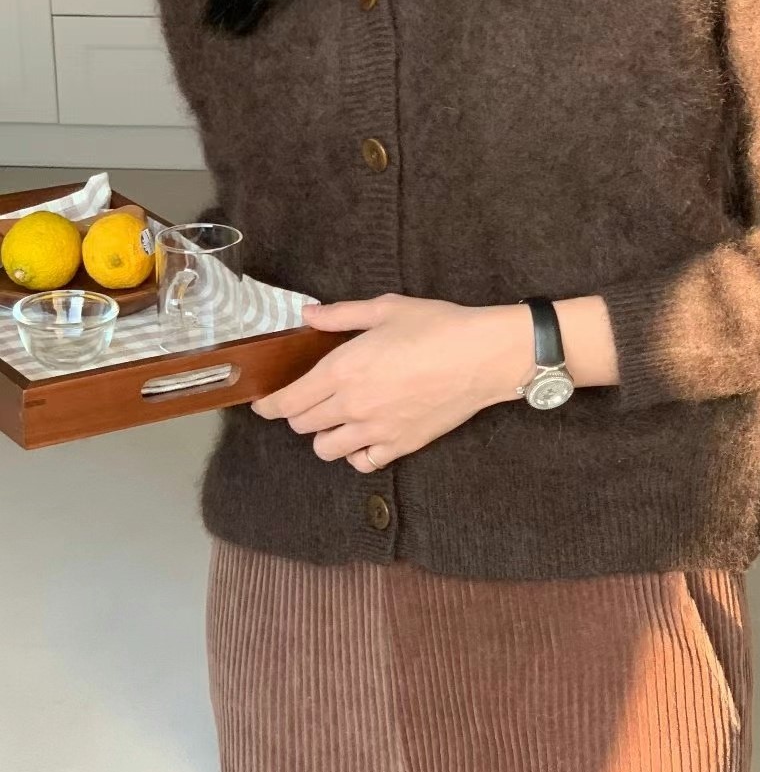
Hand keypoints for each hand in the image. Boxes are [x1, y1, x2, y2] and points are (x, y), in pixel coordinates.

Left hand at [251, 293, 533, 471]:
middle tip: (308, 401)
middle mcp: (352, 406)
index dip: (269, 405)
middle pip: (302, 426)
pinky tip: (365, 437)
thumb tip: (309, 315)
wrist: (483, 356)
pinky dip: (357, 454)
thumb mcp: (385, 309)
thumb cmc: (438, 327)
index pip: (288, 401)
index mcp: (342, 370)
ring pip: (326, 450)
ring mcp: (376, 430)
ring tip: (337, 420)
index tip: (264, 404)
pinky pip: (363, 463)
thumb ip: (341, 315)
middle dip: (298, 415)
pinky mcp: (401, 446)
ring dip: (324, 436)